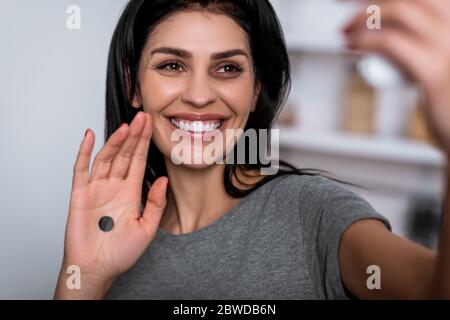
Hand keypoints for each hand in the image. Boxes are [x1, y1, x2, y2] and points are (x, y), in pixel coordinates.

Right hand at [54, 111, 167, 298]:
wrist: (96, 269)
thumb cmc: (120, 253)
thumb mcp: (146, 229)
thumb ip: (155, 204)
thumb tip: (163, 181)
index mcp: (131, 193)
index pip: (139, 161)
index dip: (144, 143)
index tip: (150, 125)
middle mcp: (114, 187)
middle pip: (125, 155)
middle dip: (134, 135)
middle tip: (142, 116)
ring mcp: (97, 189)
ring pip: (106, 158)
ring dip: (115, 141)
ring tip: (126, 126)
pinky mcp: (80, 194)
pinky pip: (81, 169)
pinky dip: (84, 152)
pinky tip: (89, 136)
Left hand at [343, 0, 449, 153]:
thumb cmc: (448, 103)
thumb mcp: (440, 63)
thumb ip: (425, 46)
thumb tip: (395, 34)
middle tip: (341, 1)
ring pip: (401, 10)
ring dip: (362, 17)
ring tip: (344, 32)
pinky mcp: (435, 71)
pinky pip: (393, 43)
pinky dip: (366, 40)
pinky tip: (351, 46)